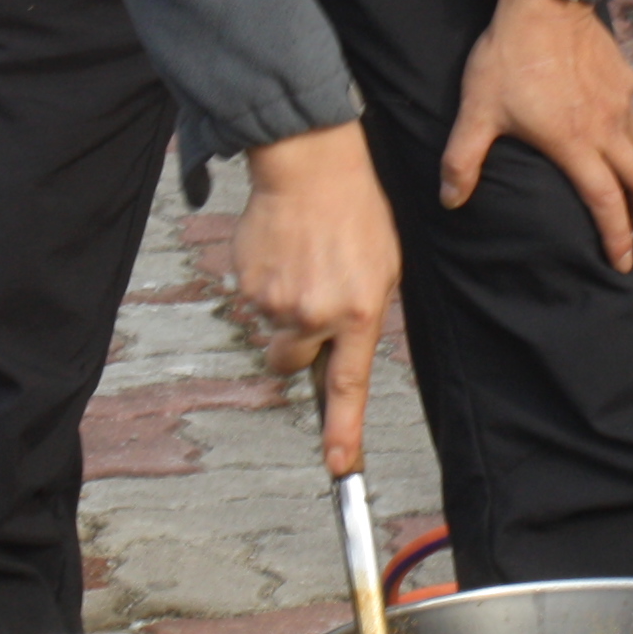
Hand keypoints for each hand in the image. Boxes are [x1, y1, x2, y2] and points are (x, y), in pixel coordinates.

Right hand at [237, 121, 401, 474]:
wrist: (311, 165)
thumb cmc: (358, 211)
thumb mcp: (384, 266)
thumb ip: (364, 315)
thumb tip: (341, 349)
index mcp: (358, 313)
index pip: (347, 388)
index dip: (343, 432)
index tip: (338, 468)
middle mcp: (315, 315)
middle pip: (291, 360)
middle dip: (295, 342)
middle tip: (309, 297)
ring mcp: (277, 301)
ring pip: (272, 326)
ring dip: (282, 303)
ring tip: (302, 257)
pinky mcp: (248, 283)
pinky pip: (252, 299)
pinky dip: (263, 280)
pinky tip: (281, 248)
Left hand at [440, 0, 632, 270]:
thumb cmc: (509, 57)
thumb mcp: (477, 110)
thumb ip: (463, 160)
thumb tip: (451, 200)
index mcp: (575, 145)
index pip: (605, 204)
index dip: (616, 238)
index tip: (622, 263)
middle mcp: (607, 128)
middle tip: (628, 227)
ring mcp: (620, 101)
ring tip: (618, 181)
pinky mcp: (624, 77)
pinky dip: (626, 133)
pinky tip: (608, 126)